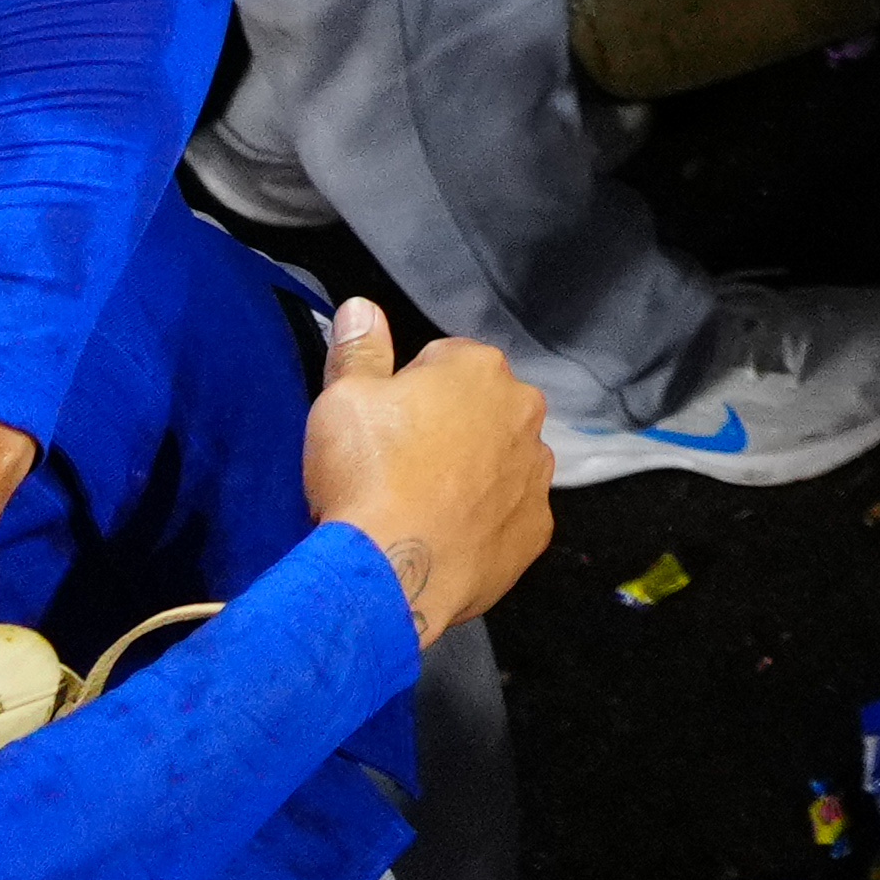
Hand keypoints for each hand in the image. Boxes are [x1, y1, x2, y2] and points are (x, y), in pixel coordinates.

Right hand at [298, 296, 562, 650]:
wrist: (392, 571)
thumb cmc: (367, 473)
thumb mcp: (344, 399)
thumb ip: (359, 350)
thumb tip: (363, 308)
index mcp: (480, 369)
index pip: (442, 362)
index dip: (406, 392)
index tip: (382, 425)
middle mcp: (523, 413)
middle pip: (478, 410)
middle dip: (447, 429)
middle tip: (397, 467)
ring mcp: (536, 475)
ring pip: (498, 462)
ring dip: (470, 476)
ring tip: (420, 507)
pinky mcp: (536, 531)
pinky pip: (507, 516)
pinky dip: (482, 524)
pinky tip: (445, 539)